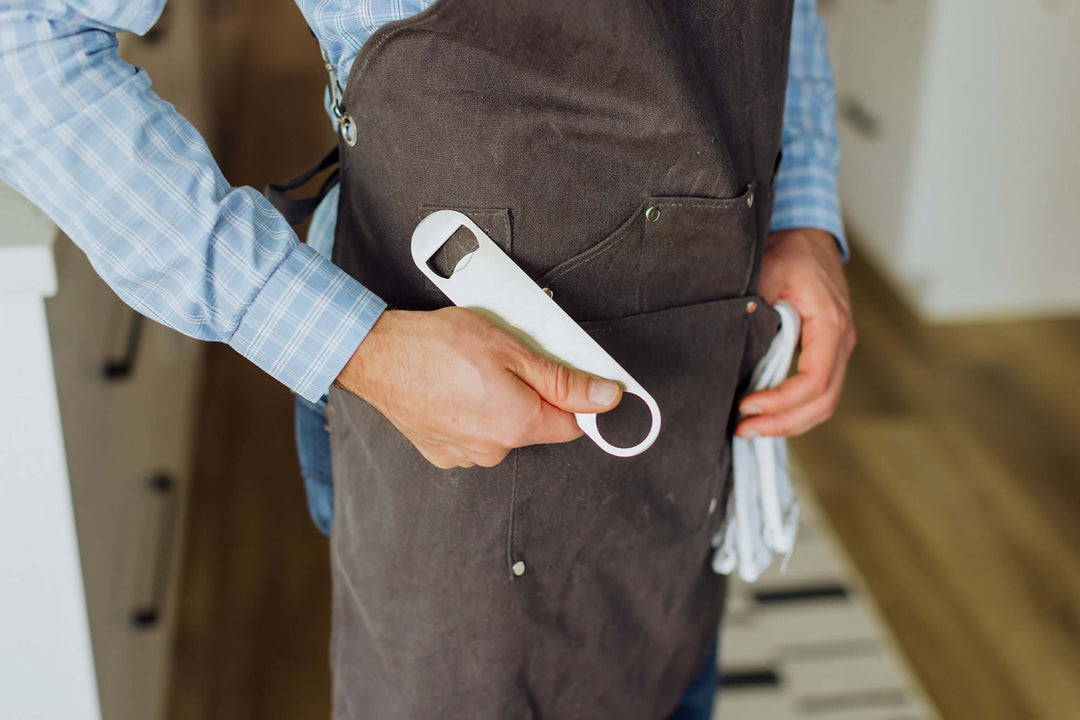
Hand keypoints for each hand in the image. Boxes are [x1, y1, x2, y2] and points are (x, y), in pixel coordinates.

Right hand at [335, 306, 622, 467]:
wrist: (375, 355)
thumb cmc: (436, 346)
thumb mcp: (512, 348)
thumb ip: (564, 380)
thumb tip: (606, 397)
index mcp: (518, 425)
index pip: (573, 425)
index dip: (576, 399)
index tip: (571, 381)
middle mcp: (494, 450)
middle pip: (535, 425)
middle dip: (530, 395)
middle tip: (505, 361)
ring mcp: (465, 455)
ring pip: (502, 429)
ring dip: (498, 404)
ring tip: (472, 372)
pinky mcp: (442, 452)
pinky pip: (473, 434)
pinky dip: (470, 413)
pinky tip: (454, 387)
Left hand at [736, 228, 854, 437]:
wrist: (809, 240)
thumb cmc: (791, 253)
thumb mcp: (770, 268)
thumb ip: (755, 301)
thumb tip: (735, 332)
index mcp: (830, 325)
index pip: (814, 380)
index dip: (781, 401)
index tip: (746, 405)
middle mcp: (841, 343)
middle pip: (823, 402)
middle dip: (783, 422)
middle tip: (743, 430)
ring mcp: (837, 351)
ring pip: (823, 404)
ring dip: (788, 422)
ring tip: (750, 429)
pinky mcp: (826, 354)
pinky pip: (817, 393)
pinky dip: (793, 410)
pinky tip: (764, 415)